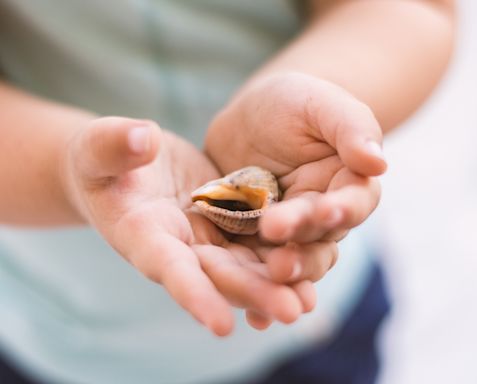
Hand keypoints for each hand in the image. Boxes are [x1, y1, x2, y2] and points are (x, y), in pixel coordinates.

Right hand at [61, 117, 317, 335]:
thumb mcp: (98, 147)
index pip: (168, 267)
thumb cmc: (101, 159)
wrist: (125, 167)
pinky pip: (253, 244)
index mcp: (142, 234)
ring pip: (242, 266)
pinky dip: (278, 257)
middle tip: (292, 311)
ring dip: (274, 284)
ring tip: (309, 301)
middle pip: (217, 275)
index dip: (193, 294)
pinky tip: (310, 268)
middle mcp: (177, 247)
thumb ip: (116, 145)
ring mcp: (203, 238)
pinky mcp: (225, 223)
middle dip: (253, 294)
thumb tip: (144, 139)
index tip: (221, 326)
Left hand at [206, 72, 385, 285]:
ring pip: (294, 260)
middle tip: (280, 252)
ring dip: (283, 276)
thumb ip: (350, 126)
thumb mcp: (320, 102)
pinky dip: (256, 287)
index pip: (352, 203)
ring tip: (267, 281)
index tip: (325, 210)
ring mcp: (290, 232)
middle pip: (319, 239)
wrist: (250, 118)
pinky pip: (257, 265)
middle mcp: (323, 214)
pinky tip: (251, 313)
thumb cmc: (292, 102)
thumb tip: (378, 162)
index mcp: (346, 183)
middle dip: (303, 247)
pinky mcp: (256, 239)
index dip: (341, 210)